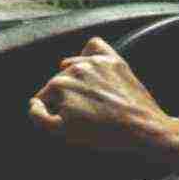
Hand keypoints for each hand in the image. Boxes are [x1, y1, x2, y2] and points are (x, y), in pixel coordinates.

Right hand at [28, 37, 178, 160]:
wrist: (145, 129)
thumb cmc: (105, 133)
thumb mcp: (64, 133)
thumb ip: (39, 117)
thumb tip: (33, 103)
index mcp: (58, 85)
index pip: (44, 95)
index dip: (54, 110)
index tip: (69, 119)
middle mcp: (73, 68)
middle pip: (58, 80)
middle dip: (66, 95)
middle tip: (83, 112)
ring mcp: (94, 62)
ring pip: (72, 64)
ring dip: (76, 77)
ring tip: (92, 97)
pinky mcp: (113, 60)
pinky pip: (94, 46)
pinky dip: (90, 54)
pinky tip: (94, 67)